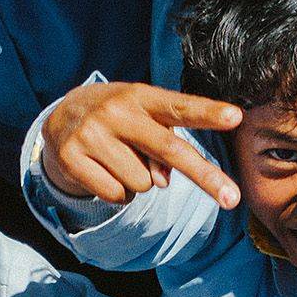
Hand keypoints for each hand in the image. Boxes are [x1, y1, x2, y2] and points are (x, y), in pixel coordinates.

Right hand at [39, 82, 242, 207]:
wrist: (61, 116)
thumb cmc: (121, 119)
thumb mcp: (144, 119)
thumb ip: (164, 144)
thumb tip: (161, 181)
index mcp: (141, 96)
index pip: (180, 106)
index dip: (208, 113)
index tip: (235, 117)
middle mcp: (116, 112)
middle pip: (170, 150)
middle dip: (205, 176)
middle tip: (232, 199)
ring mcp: (91, 134)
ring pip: (144, 183)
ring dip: (143, 181)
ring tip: (123, 159)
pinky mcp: (70, 158)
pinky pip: (118, 195)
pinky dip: (120, 192)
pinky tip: (106, 171)